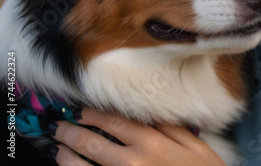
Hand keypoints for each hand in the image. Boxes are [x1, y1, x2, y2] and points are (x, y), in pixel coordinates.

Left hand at [51, 107, 226, 165]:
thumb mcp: (195, 145)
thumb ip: (172, 127)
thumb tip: (150, 111)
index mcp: (153, 143)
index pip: (115, 121)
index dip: (93, 114)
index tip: (79, 109)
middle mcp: (134, 162)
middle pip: (95, 143)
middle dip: (72, 132)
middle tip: (57, 124)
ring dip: (67, 156)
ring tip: (56, 147)